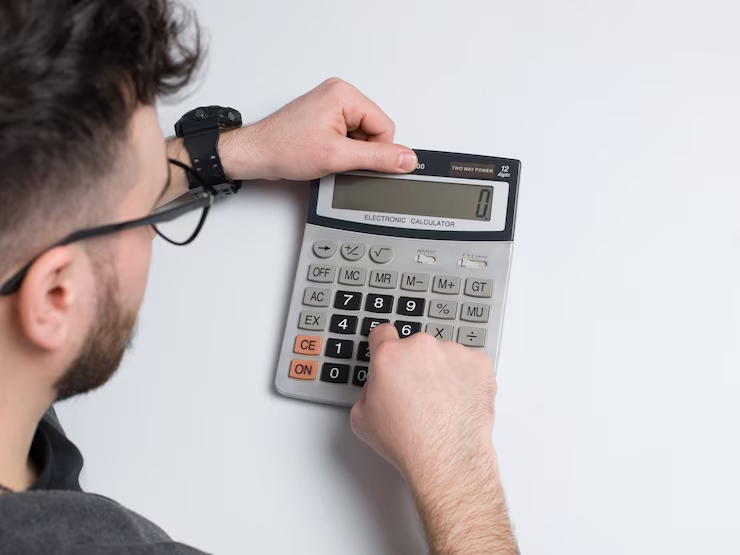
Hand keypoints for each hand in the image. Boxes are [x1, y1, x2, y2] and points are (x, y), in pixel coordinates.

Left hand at [220, 78, 417, 180]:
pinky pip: (349, 137)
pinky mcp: (325, 118)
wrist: (257, 154)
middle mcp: (339, 94)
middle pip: (375, 131)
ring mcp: (331, 106)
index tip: (358, 163)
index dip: (376, 151)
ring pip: (362, 137)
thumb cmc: (284, 148)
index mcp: (345, 94)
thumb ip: (377, 158)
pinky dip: (341, 151)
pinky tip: (323, 154)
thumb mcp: (338, 156)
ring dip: (349, 152)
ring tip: (325, 155)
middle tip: (336, 157)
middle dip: (360, 151)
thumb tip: (406, 159)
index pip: (385, 127)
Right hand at [350, 325, 517, 553]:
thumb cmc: (408, 443)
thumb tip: (378, 385)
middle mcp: (421, 347)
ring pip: (444, 354)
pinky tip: (459, 400)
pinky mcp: (479, 363)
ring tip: (442, 403)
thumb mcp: (362, 418)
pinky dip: (467, 378)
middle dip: (415, 364)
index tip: (390, 353)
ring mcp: (453, 352)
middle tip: (418, 393)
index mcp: (389, 355)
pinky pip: (470, 364)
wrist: (447, 460)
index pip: (383, 333)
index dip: (384, 345)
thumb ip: (368, 390)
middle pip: (415, 346)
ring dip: (442, 370)